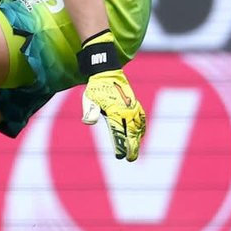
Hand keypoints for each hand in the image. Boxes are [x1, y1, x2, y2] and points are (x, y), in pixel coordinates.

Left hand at [78, 39, 145, 161]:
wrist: (106, 72)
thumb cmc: (96, 88)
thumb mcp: (88, 98)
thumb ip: (90, 111)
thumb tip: (88, 122)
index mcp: (115, 111)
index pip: (118, 132)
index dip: (120, 145)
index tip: (120, 156)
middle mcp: (126, 110)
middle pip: (131, 132)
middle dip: (132, 147)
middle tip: (130, 158)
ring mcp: (132, 107)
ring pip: (138, 127)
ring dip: (137, 139)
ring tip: (135, 150)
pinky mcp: (135, 103)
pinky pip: (142, 118)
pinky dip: (142, 127)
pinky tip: (141, 134)